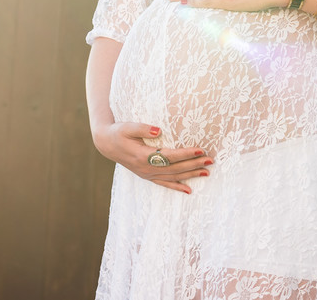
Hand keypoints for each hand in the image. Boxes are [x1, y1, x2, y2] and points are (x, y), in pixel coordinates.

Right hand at [92, 122, 211, 193]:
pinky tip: (189, 190)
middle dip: (193, 164)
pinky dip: (177, 187)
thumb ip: (143, 128)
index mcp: (143, 156)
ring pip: (172, 177)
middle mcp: (146, 168)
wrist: (106, 144)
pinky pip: (164, 184)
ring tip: (206, 172)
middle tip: (210, 160)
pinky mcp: (147, 176)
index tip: (200, 150)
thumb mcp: (127, 126)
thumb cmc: (118, 132)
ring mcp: (147, 174)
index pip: (169, 156)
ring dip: (190, 175)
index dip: (185, 154)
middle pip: (174, 168)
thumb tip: (159, 131)